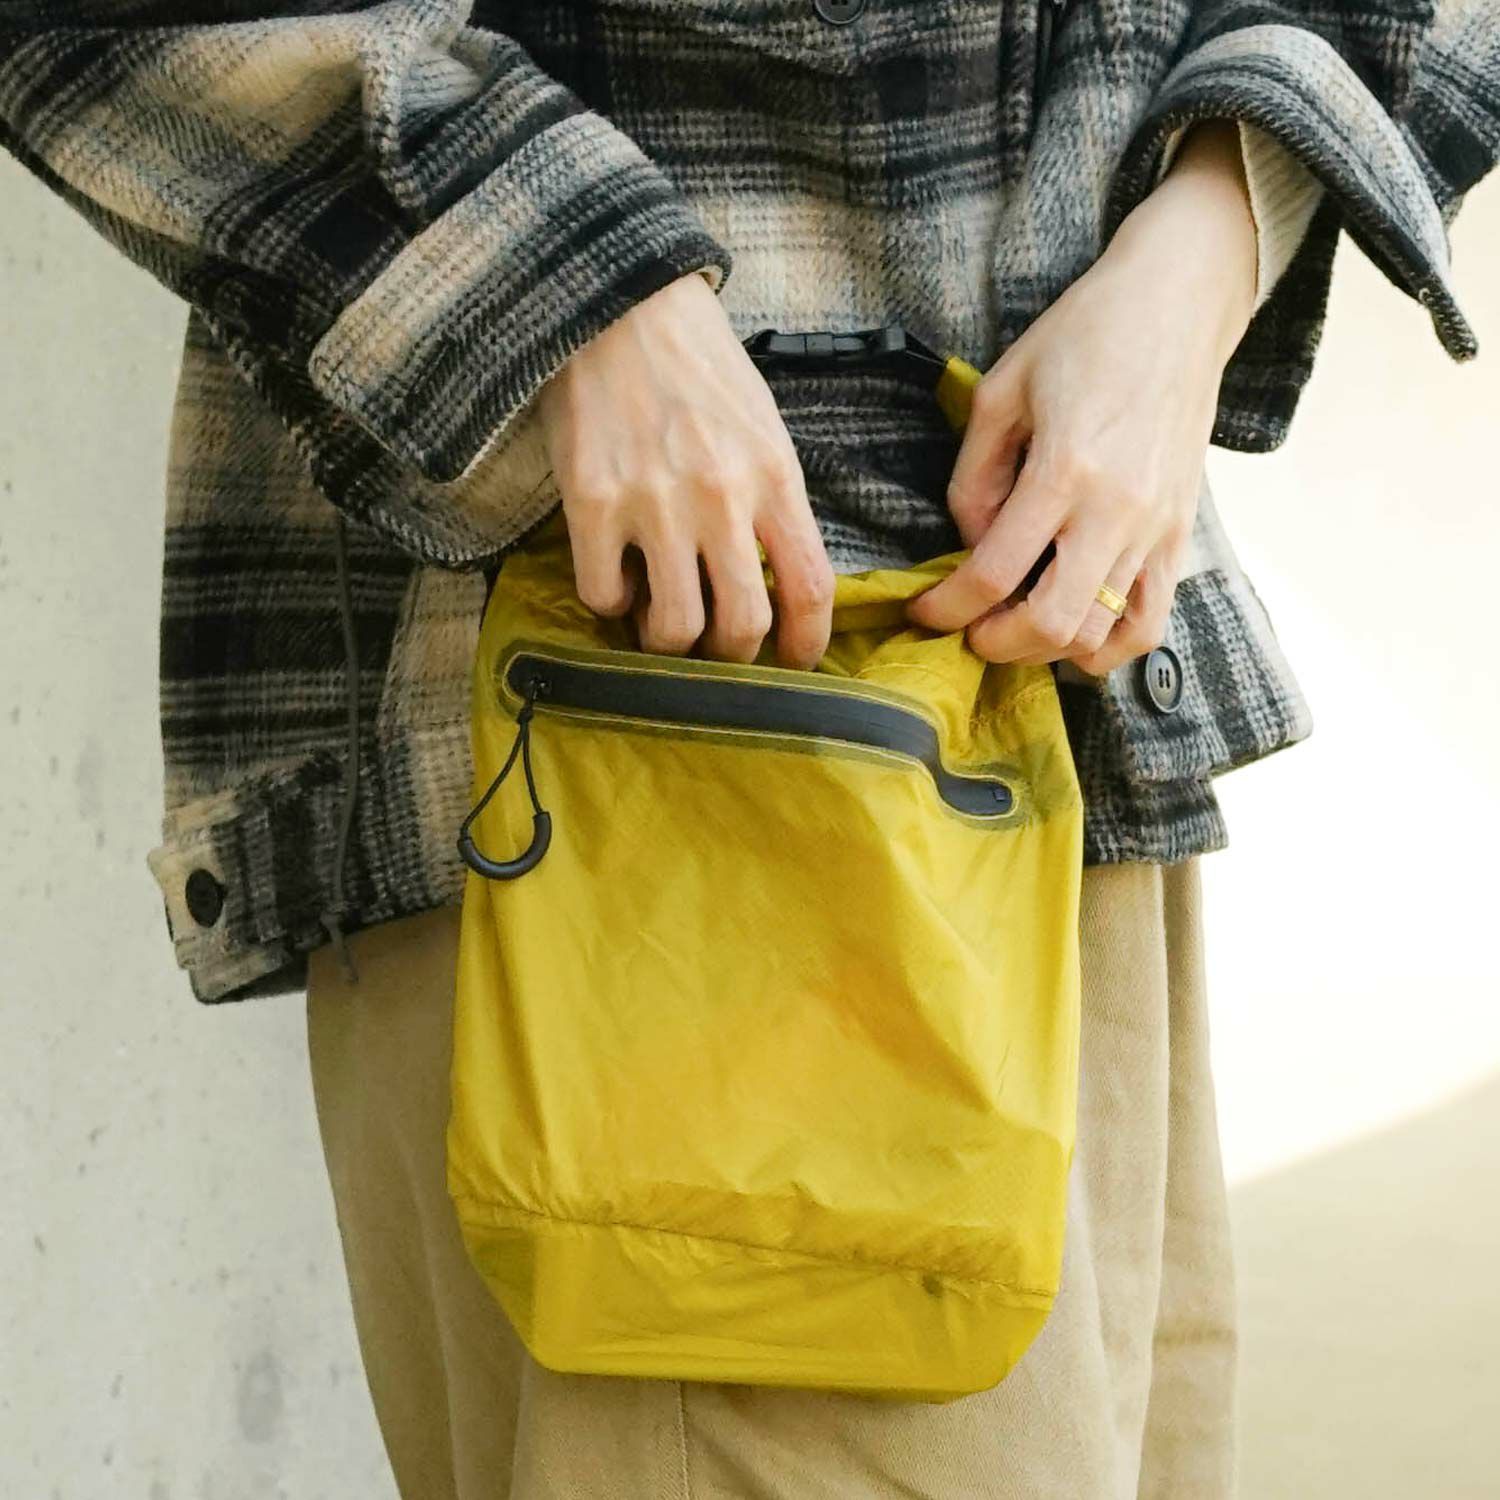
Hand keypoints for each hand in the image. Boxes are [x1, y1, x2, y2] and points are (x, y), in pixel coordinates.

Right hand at [536, 271, 834, 668]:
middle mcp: (721, 497)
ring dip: (668, 641)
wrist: (619, 302)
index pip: (810, 588)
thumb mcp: (764, 429)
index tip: (793, 663)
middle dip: (731, 655)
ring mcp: (653, 502)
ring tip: (660, 619)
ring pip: (674, 628)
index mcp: (774, 477)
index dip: (806, 645)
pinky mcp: (590, 501)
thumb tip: (775, 585)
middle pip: (743, 626)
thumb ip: (774, 505)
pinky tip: (615, 577)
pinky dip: (611, 604)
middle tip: (716, 646)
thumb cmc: (699, 367)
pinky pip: (604, 595)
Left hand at [905, 120, 1259, 674]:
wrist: (1178, 305)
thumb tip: (968, 543)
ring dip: (1044, 649)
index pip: (993, 573)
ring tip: (1012, 628)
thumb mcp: (1002, 391)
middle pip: (1051, 623)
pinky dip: (1108, 650)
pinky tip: (1073, 638)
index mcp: (1065, 469)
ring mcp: (1155, 529)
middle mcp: (1116, 510)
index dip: (946, 608)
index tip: (922, 612)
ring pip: (1099, 635)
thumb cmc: (1085, 336)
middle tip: (966, 631)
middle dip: (994, 643)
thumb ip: (973, 476)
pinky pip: (1149, 624)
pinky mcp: (1180, 535)